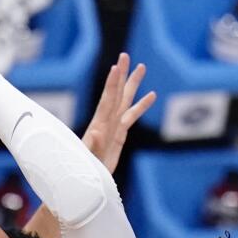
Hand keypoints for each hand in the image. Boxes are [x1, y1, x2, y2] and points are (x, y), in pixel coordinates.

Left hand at [81, 53, 155, 173]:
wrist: (87, 181)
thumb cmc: (85, 170)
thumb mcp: (89, 158)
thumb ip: (93, 146)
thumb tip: (98, 133)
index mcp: (99, 124)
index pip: (107, 100)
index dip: (112, 84)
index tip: (116, 67)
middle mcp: (106, 121)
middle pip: (116, 93)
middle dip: (122, 75)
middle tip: (126, 55)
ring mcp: (113, 126)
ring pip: (126, 100)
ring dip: (133, 84)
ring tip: (142, 67)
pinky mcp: (120, 134)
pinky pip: (132, 116)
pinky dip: (142, 105)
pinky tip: (152, 95)